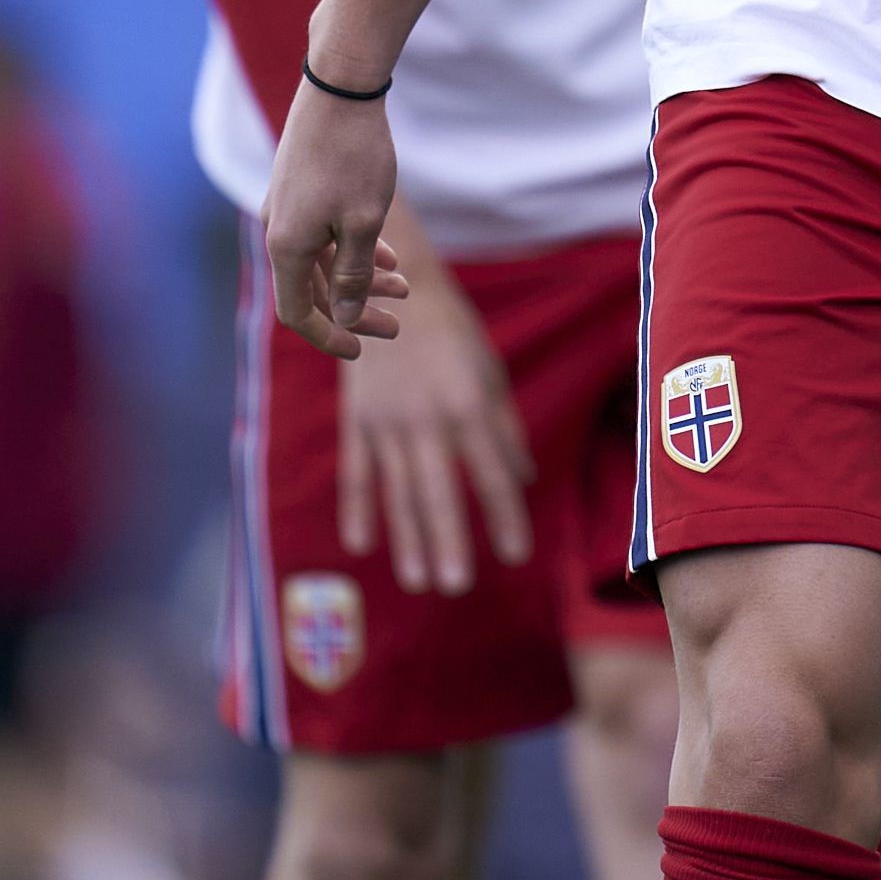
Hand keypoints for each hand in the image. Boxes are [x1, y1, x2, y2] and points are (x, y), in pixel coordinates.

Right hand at [264, 72, 407, 360]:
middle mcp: (279, 230)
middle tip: (397, 325)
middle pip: (313, 289)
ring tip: (405, 288)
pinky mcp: (302, 188)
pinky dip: (354, 249)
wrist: (341, 89)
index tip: (361, 351)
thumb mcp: (364, 223)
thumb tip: (347, 317)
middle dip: (355, 311)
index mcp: (286, 246)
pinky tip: (389, 256)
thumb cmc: (355, 157)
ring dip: (361, 279)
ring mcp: (289, 208)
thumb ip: (354, 274)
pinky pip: (324, 235)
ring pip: (323, 260)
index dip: (329, 336)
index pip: (298, 312)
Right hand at [337, 243, 536, 595]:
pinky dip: (359, 509)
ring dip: (408, 539)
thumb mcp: (488, 373)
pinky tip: (363, 545)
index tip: (517, 555)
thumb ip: (503, 428)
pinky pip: (357, 473)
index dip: (505, 516)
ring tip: (419, 581)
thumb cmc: (453, 334)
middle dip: (449, 542)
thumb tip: (523, 480)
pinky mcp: (357, 421)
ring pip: (397, 491)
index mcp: (467, 404)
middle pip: (437, 491)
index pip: (491, 472)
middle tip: (457, 587)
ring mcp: (385, 422)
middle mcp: (426, 418)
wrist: (391, 292)